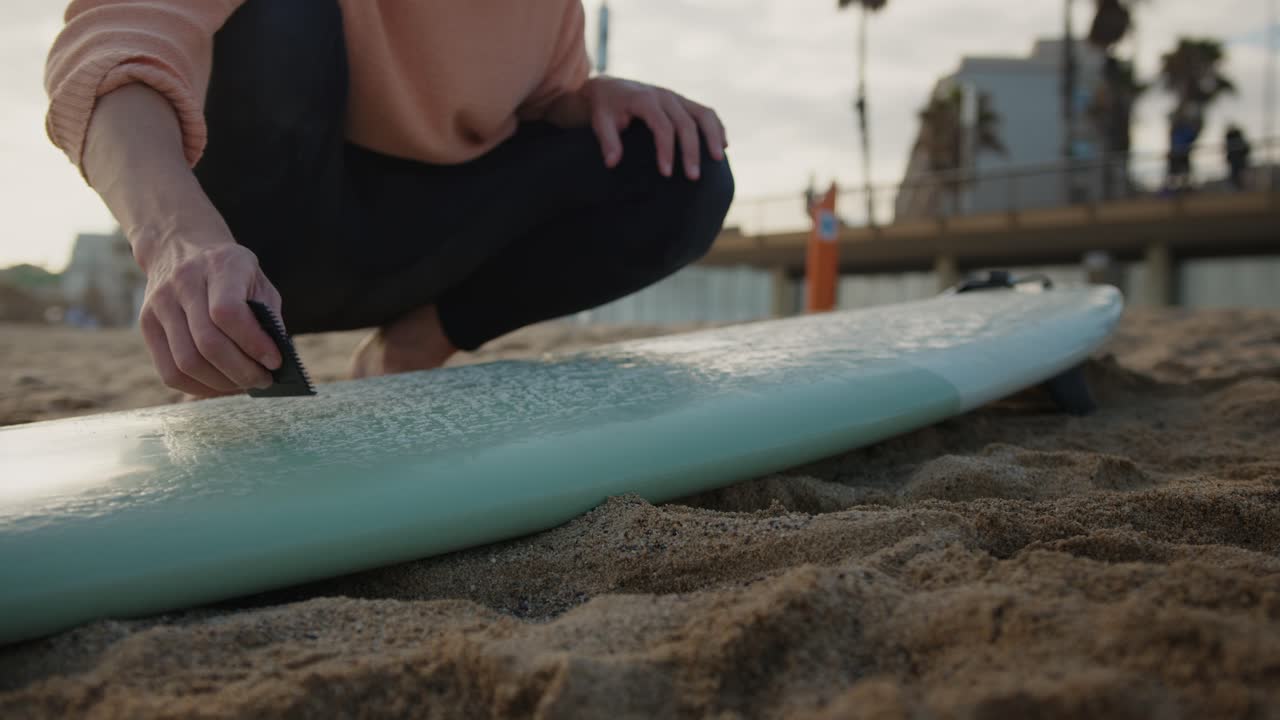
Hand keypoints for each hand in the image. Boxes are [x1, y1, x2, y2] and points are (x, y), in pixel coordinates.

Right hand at [138, 233, 282, 395]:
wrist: (180, 247)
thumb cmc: (231, 272)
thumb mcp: (257, 280)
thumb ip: (267, 317)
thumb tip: (272, 363)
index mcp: (219, 265)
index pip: (228, 312)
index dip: (253, 344)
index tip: (275, 362)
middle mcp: (184, 282)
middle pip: (208, 343)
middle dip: (241, 371)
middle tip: (264, 381)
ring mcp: (160, 304)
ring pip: (187, 362)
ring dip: (221, 383)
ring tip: (244, 384)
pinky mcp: (147, 324)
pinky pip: (169, 371)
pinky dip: (198, 387)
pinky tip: (220, 385)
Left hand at [581, 77, 727, 179]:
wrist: (609, 88)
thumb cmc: (605, 109)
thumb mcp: (600, 122)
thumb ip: (607, 140)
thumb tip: (612, 163)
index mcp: (644, 99)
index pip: (662, 125)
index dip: (666, 150)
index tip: (666, 173)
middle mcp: (664, 96)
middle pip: (686, 123)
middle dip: (691, 151)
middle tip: (693, 177)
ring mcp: (676, 97)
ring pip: (703, 114)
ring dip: (713, 136)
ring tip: (718, 160)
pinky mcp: (683, 102)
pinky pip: (705, 112)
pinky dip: (717, 128)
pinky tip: (723, 146)